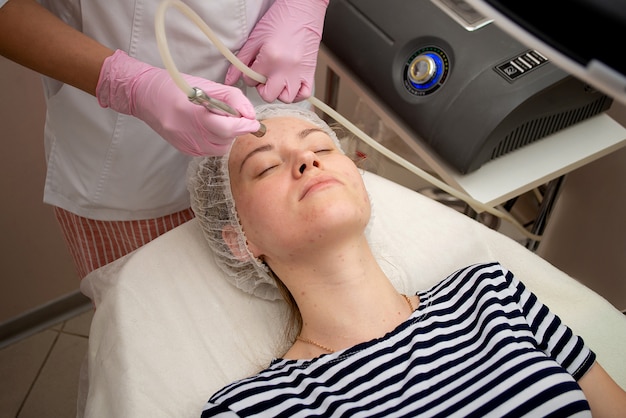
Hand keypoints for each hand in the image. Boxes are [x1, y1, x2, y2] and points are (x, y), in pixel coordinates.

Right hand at [96, 50, 260, 155]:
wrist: (144, 95)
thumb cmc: (175, 86)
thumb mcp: (206, 85)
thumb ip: (232, 99)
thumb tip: (250, 114)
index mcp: (193, 113)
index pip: (227, 127)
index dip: (244, 126)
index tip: (254, 122)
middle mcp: (188, 133)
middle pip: (226, 140)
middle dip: (236, 129)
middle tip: (234, 117)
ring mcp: (186, 144)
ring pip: (220, 148)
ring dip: (226, 136)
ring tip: (216, 120)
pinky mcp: (185, 151)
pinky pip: (209, 151)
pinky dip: (215, 141)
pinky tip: (207, 128)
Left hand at [225, 0, 328, 102]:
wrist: (303, 11)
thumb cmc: (280, 20)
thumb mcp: (255, 38)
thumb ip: (240, 60)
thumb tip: (229, 79)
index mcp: (270, 57)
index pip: (251, 81)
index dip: (250, 76)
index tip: (254, 68)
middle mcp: (285, 68)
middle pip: (268, 95)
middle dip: (263, 89)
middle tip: (264, 78)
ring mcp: (299, 72)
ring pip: (286, 98)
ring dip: (280, 92)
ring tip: (278, 80)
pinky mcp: (310, 72)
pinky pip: (304, 94)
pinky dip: (296, 94)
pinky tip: (291, 84)